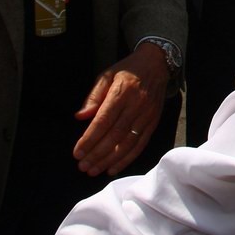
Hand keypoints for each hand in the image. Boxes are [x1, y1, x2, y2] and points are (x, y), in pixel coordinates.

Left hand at [72, 43, 169, 175]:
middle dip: (97, 154)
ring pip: (127, 143)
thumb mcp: (106, 75)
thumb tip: (80, 117)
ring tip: (94, 171)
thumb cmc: (127, 70)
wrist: (157, 64)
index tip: (77, 152)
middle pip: (115, 135)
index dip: (90, 139)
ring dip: (110, 160)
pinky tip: (114, 168)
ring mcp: (147, 115)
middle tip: (82, 166)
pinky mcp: (154, 122)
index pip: (103, 121)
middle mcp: (136, 105)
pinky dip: (127, 159)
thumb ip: (93, 96)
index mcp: (122, 92)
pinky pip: (140, 144)